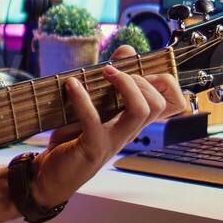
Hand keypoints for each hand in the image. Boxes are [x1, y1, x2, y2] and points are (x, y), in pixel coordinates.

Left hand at [30, 45, 190, 206]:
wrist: (49, 173)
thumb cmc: (73, 138)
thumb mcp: (94, 104)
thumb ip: (111, 77)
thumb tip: (128, 49)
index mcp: (133, 120)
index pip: (173, 103)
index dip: (167, 81)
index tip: (139, 67)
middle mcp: (129, 131)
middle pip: (159, 103)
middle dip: (141, 79)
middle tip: (113, 71)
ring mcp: (114, 141)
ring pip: (141, 111)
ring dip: (125, 85)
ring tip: (104, 71)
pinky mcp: (93, 147)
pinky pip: (94, 120)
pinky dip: (82, 98)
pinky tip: (71, 84)